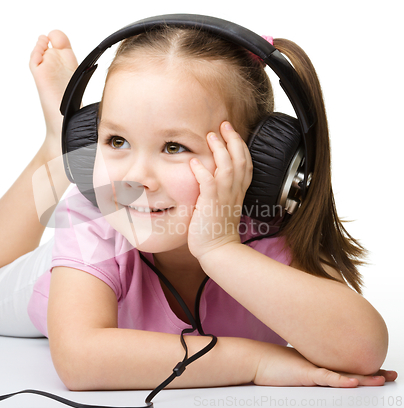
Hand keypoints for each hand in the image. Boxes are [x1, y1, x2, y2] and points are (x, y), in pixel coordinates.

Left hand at [188, 121, 252, 260]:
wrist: (219, 251)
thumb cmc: (217, 231)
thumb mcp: (223, 207)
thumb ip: (220, 192)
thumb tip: (210, 181)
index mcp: (238, 192)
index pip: (245, 163)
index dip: (240, 146)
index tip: (232, 133)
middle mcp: (234, 191)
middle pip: (239, 159)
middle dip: (233, 139)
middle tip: (224, 124)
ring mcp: (224, 197)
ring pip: (226, 166)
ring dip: (219, 149)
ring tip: (211, 135)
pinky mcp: (211, 204)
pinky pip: (208, 183)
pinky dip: (202, 171)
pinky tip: (194, 162)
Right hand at [255, 343, 397, 386]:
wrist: (255, 359)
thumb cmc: (270, 365)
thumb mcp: (292, 367)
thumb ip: (306, 368)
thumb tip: (312, 371)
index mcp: (318, 364)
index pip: (346, 368)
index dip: (364, 370)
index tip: (380, 372)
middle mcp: (319, 364)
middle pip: (350, 370)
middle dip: (373, 373)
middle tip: (392, 375)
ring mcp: (313, 368)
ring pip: (344, 374)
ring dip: (365, 379)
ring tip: (382, 380)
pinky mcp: (305, 374)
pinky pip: (326, 378)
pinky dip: (341, 380)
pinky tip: (354, 382)